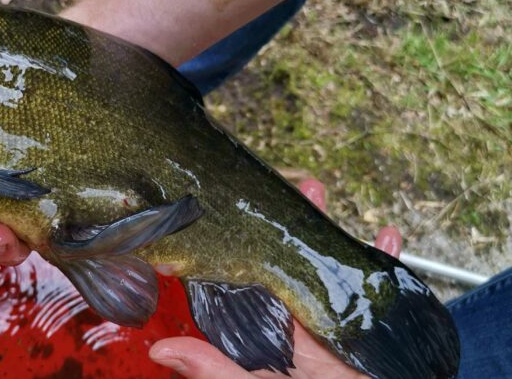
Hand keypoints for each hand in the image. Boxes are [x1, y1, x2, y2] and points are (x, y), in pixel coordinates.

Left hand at [149, 178, 402, 377]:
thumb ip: (215, 370)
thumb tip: (160, 350)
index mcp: (269, 332)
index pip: (247, 281)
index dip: (238, 246)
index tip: (228, 210)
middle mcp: (300, 321)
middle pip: (289, 260)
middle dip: (286, 222)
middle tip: (279, 186)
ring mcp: (337, 320)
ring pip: (329, 263)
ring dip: (326, 227)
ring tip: (317, 191)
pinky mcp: (373, 325)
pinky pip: (382, 287)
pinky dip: (386, 262)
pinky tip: (388, 236)